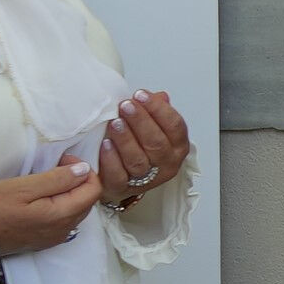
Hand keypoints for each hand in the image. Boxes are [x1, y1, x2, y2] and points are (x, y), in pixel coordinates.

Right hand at [0, 161, 100, 257]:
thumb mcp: (23, 187)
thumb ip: (57, 179)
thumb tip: (84, 170)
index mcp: (61, 217)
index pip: (93, 190)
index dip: (84, 170)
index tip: (63, 158)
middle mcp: (63, 231)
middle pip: (86, 201)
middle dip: (78, 180)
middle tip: (55, 165)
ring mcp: (52, 238)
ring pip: (75, 211)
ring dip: (69, 192)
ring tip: (46, 178)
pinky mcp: (40, 241)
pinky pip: (62, 220)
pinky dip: (59, 204)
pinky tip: (40, 196)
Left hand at [96, 90, 191, 207]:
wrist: (119, 177)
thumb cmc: (138, 147)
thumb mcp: (150, 126)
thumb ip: (155, 111)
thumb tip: (159, 96)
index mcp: (177, 146)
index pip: (174, 126)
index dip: (158, 109)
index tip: (141, 95)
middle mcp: (165, 164)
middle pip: (157, 143)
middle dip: (141, 121)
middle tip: (126, 106)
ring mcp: (145, 179)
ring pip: (138, 160)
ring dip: (126, 139)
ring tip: (115, 122)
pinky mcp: (122, 188)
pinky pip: (118, 175)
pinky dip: (111, 159)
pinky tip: (106, 144)